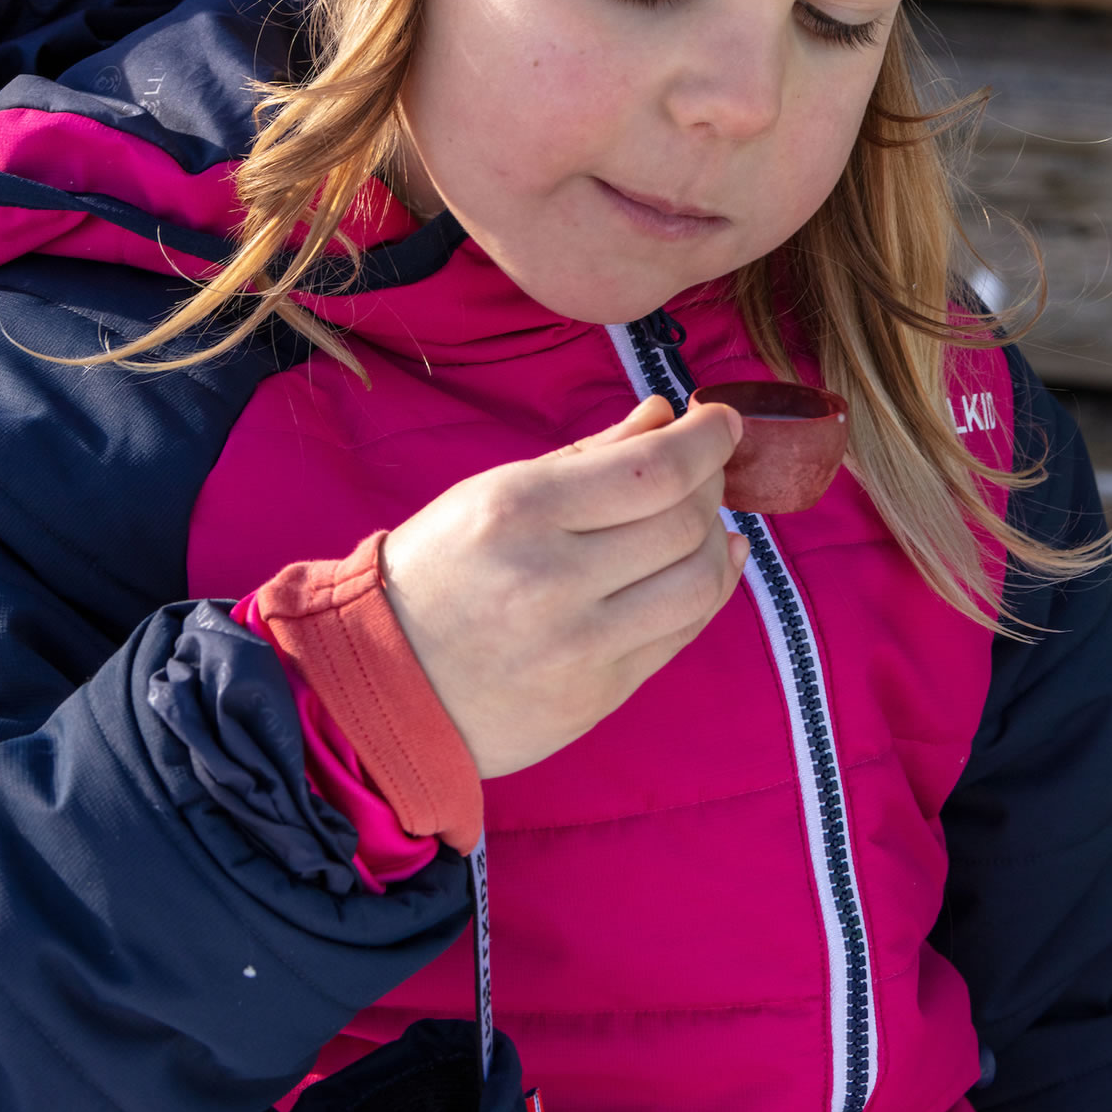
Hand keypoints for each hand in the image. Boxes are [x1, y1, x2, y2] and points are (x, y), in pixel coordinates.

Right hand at [379, 395, 748, 777]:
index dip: (706, 441)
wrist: (387, 684)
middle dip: (711, 484)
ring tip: (701, 520)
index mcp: (519, 511)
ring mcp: (579, 647)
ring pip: (697, 583)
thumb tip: (667, 416)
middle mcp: (551, 580)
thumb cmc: (440, 571)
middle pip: (683, 523)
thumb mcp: (494, 492)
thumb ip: (589, 454)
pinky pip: (681, 634)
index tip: (724, 423)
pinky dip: (708, 590)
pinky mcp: (599, 695)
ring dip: (716, 540)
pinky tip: (709, 564)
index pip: (652, 469)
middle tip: (706, 470)